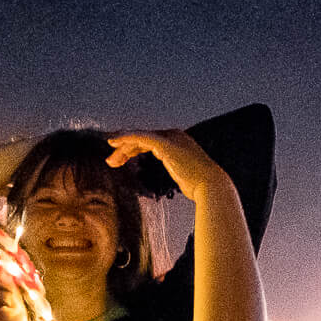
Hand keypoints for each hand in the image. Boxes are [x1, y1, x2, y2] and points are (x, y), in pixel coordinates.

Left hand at [104, 129, 222, 202]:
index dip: (132, 149)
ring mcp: (169, 137)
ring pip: (139, 138)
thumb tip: (177, 178)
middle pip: (142, 138)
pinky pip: (140, 137)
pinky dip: (126, 138)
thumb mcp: (184, 175)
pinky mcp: (164, 143)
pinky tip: (114, 143)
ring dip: (122, 148)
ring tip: (110, 161)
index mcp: (177, 141)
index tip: (119, 160)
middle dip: (125, 149)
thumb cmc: (200, 185)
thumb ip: (177, 171)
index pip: (149, 141)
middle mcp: (173, 135)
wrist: (210, 185)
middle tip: (111, 161)